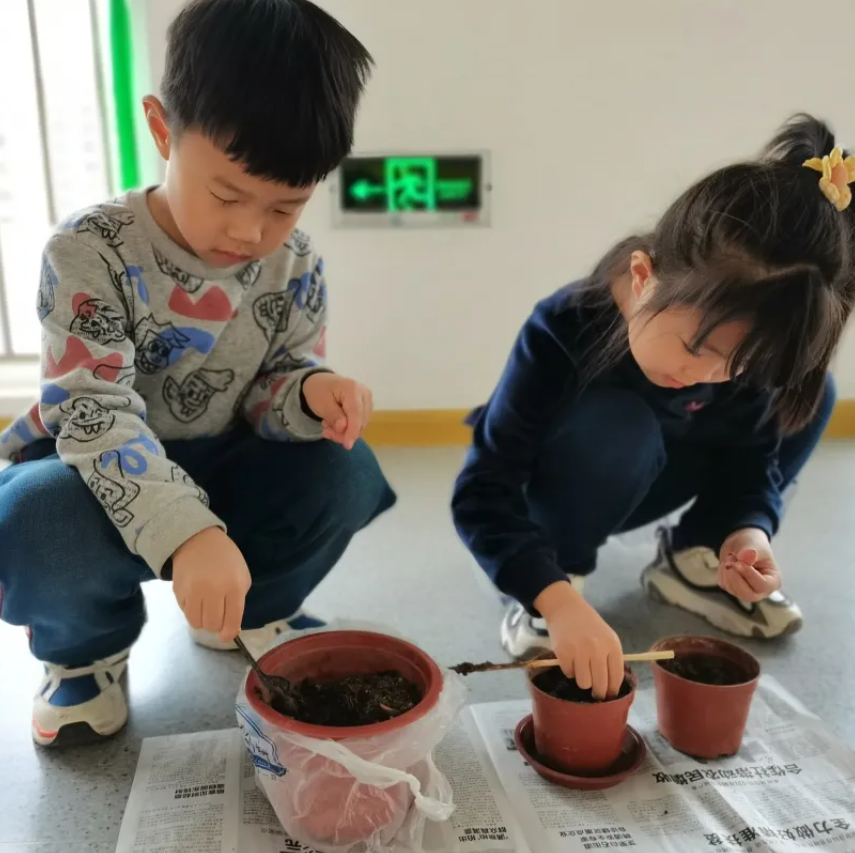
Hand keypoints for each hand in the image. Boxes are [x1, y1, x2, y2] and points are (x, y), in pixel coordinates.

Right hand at [172, 528, 251, 641]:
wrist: (197, 540)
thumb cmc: (225, 558)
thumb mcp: (242, 575)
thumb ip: (239, 600)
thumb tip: (231, 626)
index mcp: (233, 586)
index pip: (232, 620)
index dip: (229, 633)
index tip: (226, 636)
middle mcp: (213, 590)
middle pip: (212, 625)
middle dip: (216, 625)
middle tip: (217, 614)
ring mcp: (193, 591)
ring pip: (196, 623)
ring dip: (202, 620)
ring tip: (206, 608)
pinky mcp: (178, 591)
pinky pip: (185, 612)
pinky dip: (191, 610)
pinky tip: (196, 598)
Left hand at [302, 372, 372, 449]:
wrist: (320, 382)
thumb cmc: (319, 390)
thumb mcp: (321, 403)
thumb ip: (333, 416)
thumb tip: (344, 428)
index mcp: (353, 389)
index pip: (356, 414)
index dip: (352, 431)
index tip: (347, 445)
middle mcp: (365, 394)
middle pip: (360, 422)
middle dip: (344, 432)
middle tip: (325, 431)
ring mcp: (367, 401)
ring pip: (360, 425)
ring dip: (344, 431)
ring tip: (327, 425)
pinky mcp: (365, 407)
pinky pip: (359, 424)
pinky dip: (347, 428)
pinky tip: (335, 424)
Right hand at [535, 581, 623, 699]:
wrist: (565, 608)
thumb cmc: (589, 625)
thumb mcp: (607, 637)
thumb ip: (611, 658)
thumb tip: (611, 687)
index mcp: (612, 644)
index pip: (616, 677)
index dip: (612, 691)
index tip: (609, 696)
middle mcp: (597, 648)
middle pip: (600, 684)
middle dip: (598, 693)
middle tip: (595, 694)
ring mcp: (579, 650)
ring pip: (584, 683)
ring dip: (582, 680)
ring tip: (581, 670)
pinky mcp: (562, 652)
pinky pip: (569, 674)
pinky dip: (569, 670)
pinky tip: (570, 659)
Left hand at [718, 528, 780, 602]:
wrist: (741, 542)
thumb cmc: (754, 544)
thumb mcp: (755, 544)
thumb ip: (750, 552)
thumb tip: (746, 557)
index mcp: (773, 581)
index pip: (762, 585)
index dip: (748, 575)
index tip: (738, 563)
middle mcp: (760, 590)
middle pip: (747, 594)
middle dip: (736, 577)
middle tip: (731, 559)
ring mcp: (745, 590)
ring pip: (732, 589)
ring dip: (727, 571)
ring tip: (731, 556)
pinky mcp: (732, 587)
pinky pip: (723, 584)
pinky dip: (722, 572)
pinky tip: (727, 562)